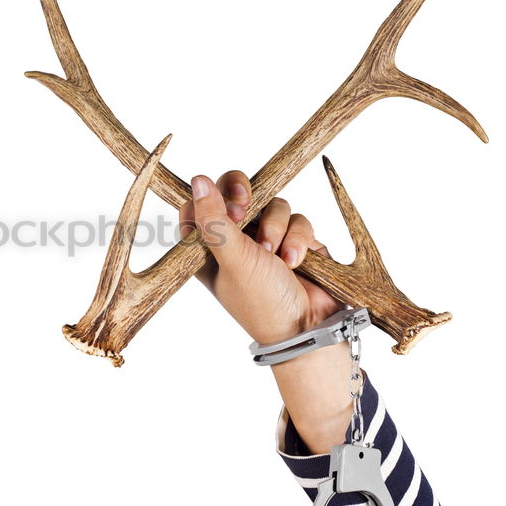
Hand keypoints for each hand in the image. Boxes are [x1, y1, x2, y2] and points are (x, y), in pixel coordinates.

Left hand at [179, 171, 342, 344]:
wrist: (307, 327)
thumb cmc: (260, 301)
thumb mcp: (231, 258)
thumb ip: (214, 218)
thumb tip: (198, 179)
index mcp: (208, 246)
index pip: (199, 204)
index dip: (210, 197)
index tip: (227, 207)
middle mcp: (235, 239)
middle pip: (235, 192)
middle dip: (244, 195)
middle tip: (246, 206)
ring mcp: (266, 238)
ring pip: (272, 204)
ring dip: (276, 228)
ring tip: (275, 257)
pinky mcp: (295, 239)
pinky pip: (297, 219)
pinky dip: (298, 238)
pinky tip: (294, 262)